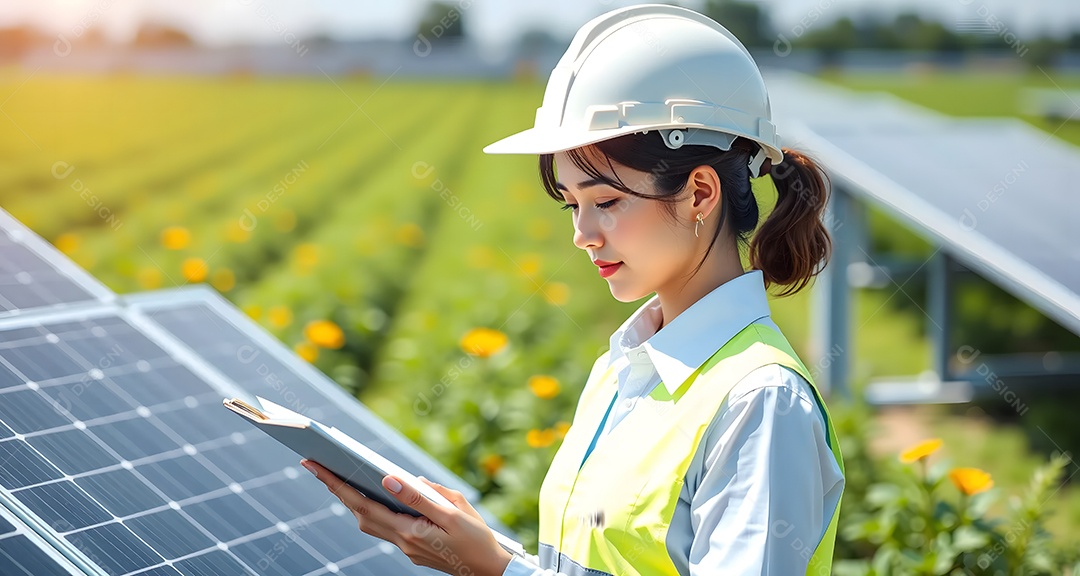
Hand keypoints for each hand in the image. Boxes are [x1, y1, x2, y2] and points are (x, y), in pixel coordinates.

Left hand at [301, 460, 513, 575]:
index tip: (317, 466)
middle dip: (336, 489)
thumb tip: (390, 477)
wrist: (490, 570)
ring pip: (370, 522)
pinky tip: (374, 494)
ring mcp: (406, 548)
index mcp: (411, 532)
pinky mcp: (413, 548)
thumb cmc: (477, 538)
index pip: (364, 505)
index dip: (337, 485)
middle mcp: (403, 542)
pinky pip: (386, 526)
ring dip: (353, 500)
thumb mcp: (453, 511)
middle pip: (360, 515)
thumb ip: (419, 495)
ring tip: (339, 476)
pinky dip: (374, 509)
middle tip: (316, 465)